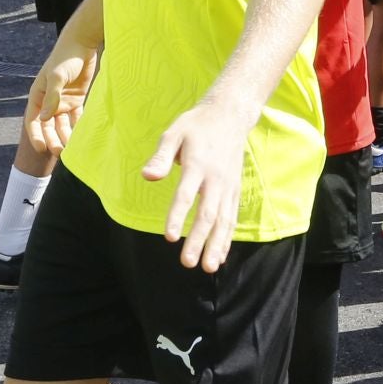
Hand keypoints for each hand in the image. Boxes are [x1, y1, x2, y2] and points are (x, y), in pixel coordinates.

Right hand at [24, 42, 96, 157]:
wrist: (83, 44)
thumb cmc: (66, 58)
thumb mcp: (57, 76)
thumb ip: (52, 97)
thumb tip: (43, 119)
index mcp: (37, 96)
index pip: (33, 121)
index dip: (36, 135)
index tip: (42, 149)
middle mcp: (48, 101)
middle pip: (48, 126)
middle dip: (53, 140)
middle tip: (60, 153)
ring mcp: (63, 101)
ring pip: (62, 124)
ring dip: (65, 137)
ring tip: (72, 150)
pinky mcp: (76, 100)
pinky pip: (76, 118)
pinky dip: (78, 127)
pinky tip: (82, 138)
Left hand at [142, 98, 248, 270]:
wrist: (230, 115)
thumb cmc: (196, 126)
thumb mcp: (174, 133)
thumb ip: (161, 156)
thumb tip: (147, 176)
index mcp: (198, 164)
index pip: (186, 194)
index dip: (177, 216)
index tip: (169, 237)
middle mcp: (216, 178)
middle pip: (208, 214)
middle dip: (198, 240)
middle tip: (188, 263)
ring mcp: (228, 186)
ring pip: (223, 220)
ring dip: (216, 245)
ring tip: (208, 268)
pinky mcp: (234, 190)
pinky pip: (232, 217)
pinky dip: (227, 238)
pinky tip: (220, 257)